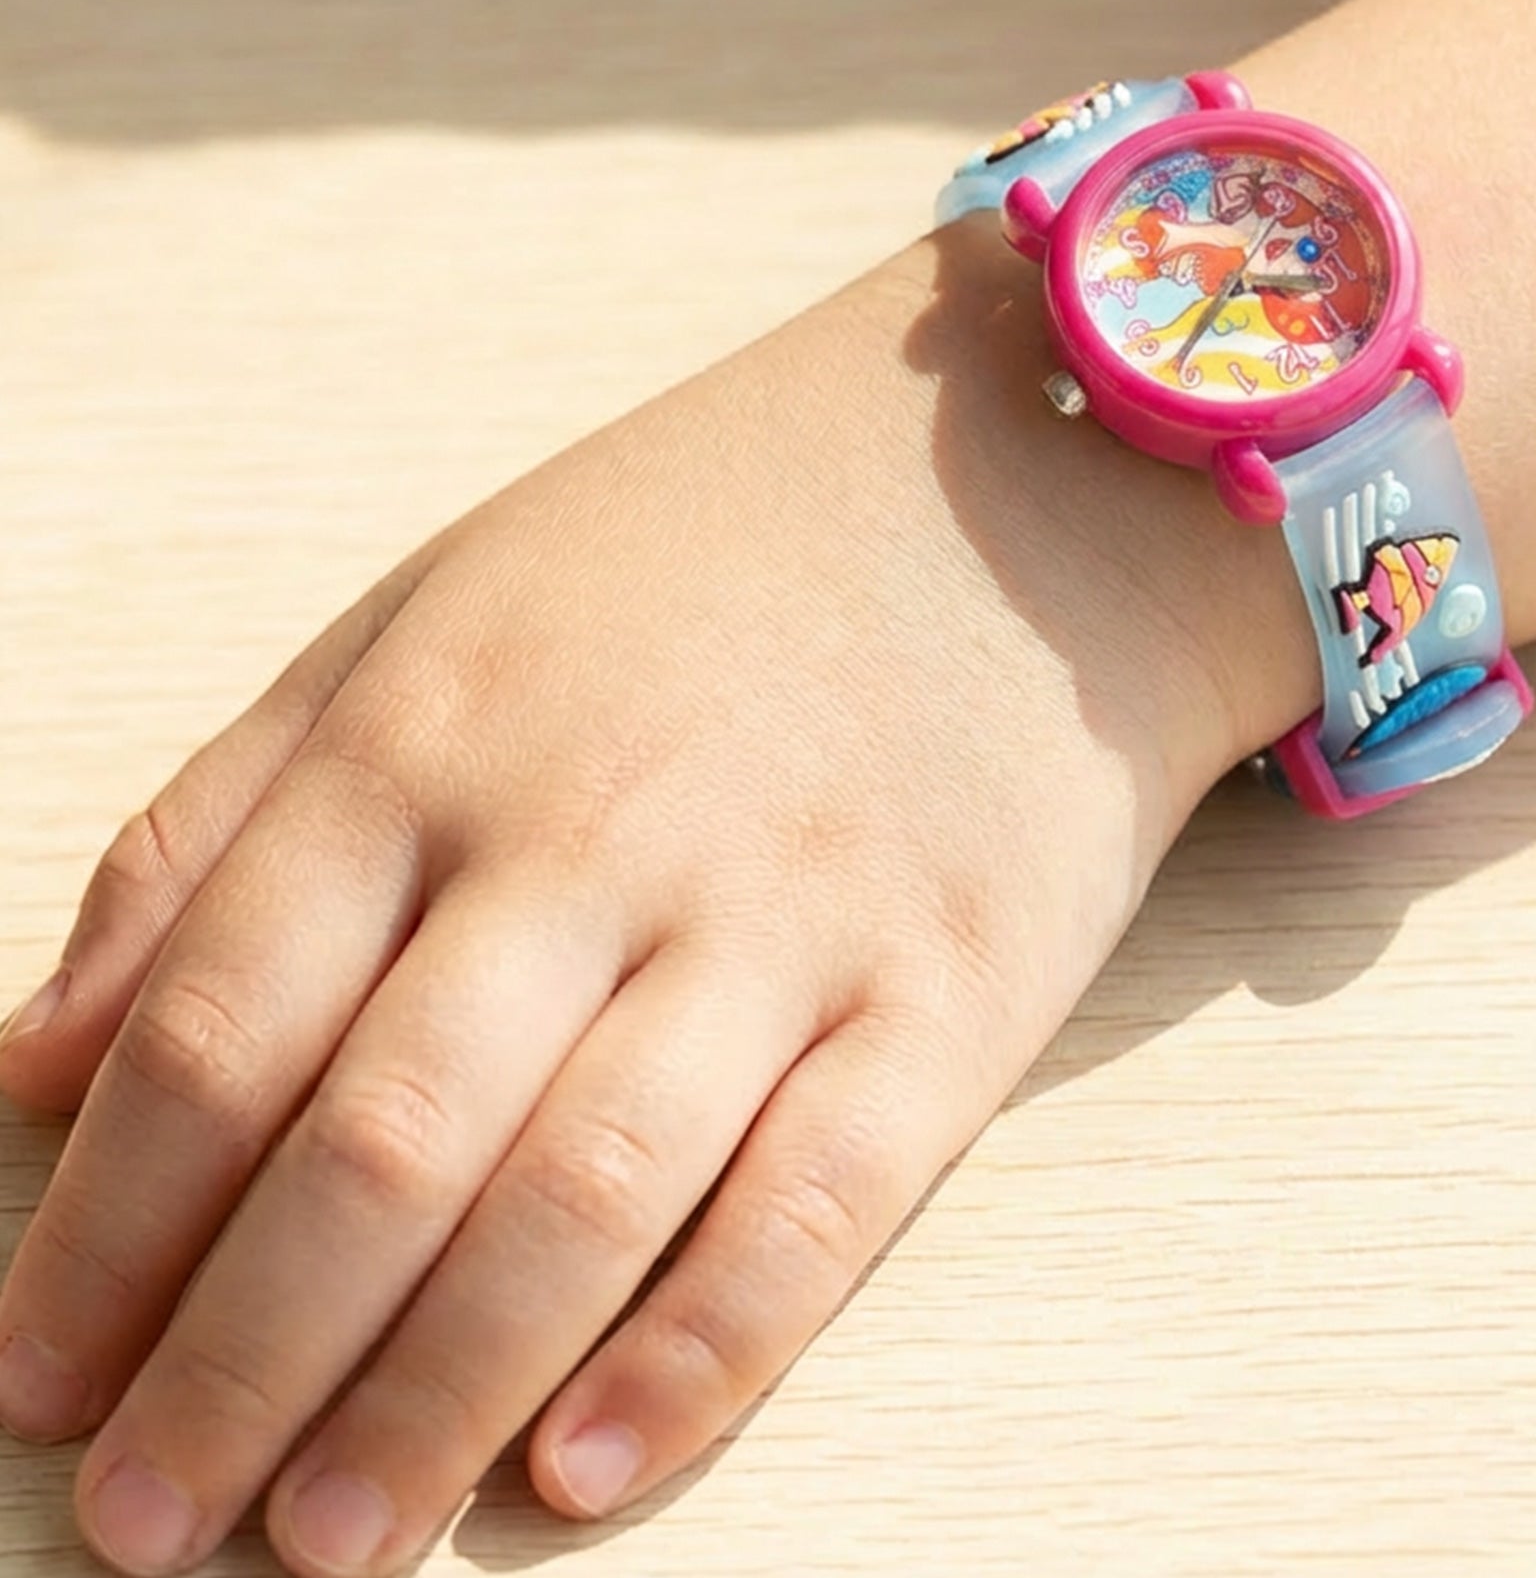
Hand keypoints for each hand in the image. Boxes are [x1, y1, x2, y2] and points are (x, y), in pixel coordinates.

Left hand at [0, 229, 1289, 1576]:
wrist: (1014, 487)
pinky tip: (578, 1473)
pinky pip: (816, 1203)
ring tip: (322, 1546)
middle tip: (149, 1524)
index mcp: (441, 733)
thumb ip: (225, 820)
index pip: (222, 1025)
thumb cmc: (700, 554)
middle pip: (379, 1144)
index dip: (104, 1231)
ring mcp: (789, 913)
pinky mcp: (953, 987)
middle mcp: (601, 831)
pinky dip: (695, 1356)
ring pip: (578, 1198)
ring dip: (426, 1402)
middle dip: (235, 1366)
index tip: (41, 1376)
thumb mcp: (425, 615)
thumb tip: (44, 1059)